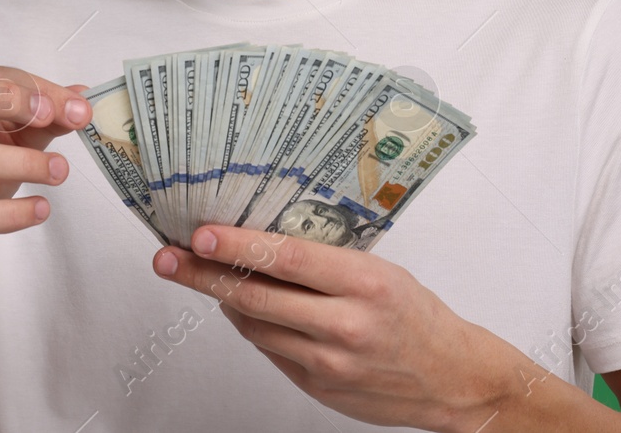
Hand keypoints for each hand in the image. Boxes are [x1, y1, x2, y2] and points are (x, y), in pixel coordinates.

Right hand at [0, 65, 90, 282]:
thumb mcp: (13, 139)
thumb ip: (44, 119)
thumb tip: (82, 100)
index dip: (31, 88)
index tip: (73, 107)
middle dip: (4, 101)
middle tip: (50, 119)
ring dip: (19, 163)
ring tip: (59, 171)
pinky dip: (8, 213)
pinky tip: (39, 209)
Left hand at [153, 224, 515, 431]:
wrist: (453, 378)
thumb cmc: (417, 316)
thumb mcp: (380, 271)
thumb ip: (325, 262)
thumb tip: (261, 242)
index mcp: (365, 283)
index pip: (286, 259)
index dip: (237, 246)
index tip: (200, 234)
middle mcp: (344, 324)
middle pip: (256, 296)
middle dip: (203, 274)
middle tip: (168, 258)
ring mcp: (328, 362)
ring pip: (254, 325)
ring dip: (223, 299)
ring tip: (198, 273)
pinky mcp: (319, 387)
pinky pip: (270, 350)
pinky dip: (252, 325)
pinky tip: (241, 306)